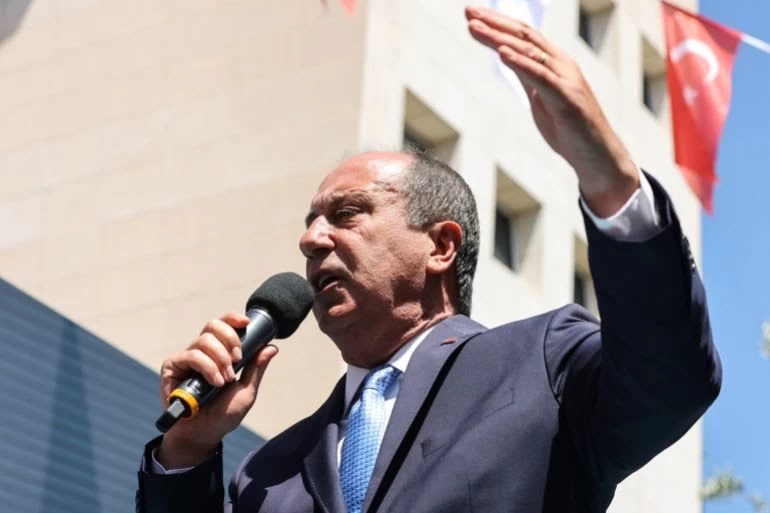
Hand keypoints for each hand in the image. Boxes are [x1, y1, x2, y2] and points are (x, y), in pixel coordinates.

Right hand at [156, 312, 278, 468]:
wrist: (202, 435)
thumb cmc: (223, 416)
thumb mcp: (246, 392)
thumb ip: (256, 369)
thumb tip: (271, 347)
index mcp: (219, 353)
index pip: (224, 325)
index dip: (233, 318)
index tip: (246, 322)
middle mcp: (201, 352)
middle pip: (213, 325)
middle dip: (230, 339)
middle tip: (237, 360)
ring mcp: (186, 358)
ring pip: (204, 340)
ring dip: (220, 359)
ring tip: (224, 381)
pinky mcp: (172, 367)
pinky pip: (191, 355)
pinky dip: (207, 367)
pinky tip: (214, 382)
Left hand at [465, 5, 639, 216]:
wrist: (596, 155)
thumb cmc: (569, 128)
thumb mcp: (541, 96)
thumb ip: (527, 75)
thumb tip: (507, 57)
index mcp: (554, 63)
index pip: (523, 34)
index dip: (498, 22)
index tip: (472, 14)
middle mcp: (561, 64)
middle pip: (524, 35)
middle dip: (494, 22)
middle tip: (467, 11)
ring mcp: (565, 79)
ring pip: (529, 51)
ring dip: (499, 38)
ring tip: (475, 27)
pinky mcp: (567, 98)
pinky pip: (540, 77)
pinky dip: (520, 63)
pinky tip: (501, 53)